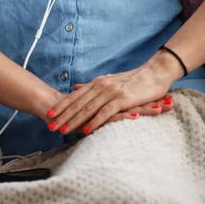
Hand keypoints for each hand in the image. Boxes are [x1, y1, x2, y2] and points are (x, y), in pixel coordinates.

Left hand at [44, 64, 172, 134]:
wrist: (155, 73)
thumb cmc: (134, 80)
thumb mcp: (110, 81)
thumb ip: (92, 86)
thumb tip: (76, 87)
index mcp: (98, 82)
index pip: (76, 96)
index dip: (62, 106)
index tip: (50, 114)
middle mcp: (102, 86)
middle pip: (78, 103)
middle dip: (63, 115)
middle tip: (50, 126)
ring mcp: (111, 92)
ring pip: (88, 108)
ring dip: (74, 120)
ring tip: (63, 130)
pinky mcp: (122, 99)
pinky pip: (105, 112)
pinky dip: (95, 121)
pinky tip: (86, 130)